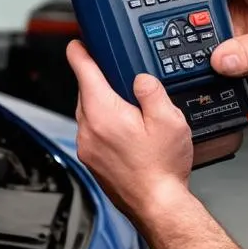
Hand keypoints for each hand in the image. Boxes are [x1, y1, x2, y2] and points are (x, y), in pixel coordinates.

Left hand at [68, 39, 191, 223]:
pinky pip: (92, 131)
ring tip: (131, 110)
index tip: (78, 43)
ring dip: (103, 105)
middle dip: (100, 82)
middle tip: (123, 80)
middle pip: (86, 91)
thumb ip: (152, 90)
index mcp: (103, 112)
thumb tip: (140, 78)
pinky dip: (104, 125)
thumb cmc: (161, 168)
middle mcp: (88, 129)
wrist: (158, 205)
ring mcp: (87, 146)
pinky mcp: (92, 160)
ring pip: (89, 112)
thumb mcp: (169, 119)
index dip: (80, 51)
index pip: (83, 70)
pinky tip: (126, 132)